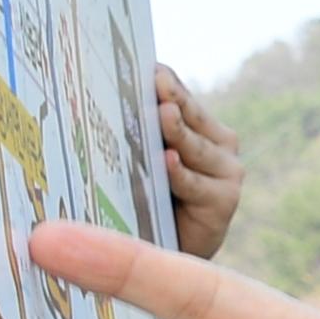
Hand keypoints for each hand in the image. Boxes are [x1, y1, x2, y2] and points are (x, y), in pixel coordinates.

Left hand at [155, 63, 244, 259]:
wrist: (169, 256)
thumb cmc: (148, 201)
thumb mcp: (140, 160)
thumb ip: (137, 133)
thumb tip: (93, 94)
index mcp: (197, 124)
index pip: (177, 92)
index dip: (161, 78)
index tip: (142, 62)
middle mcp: (217, 142)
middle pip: (189, 113)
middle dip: (169, 96)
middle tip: (154, 78)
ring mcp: (226, 171)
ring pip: (193, 146)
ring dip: (176, 132)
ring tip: (162, 114)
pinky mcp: (224, 202)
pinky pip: (194, 184)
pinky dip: (179, 174)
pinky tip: (167, 161)